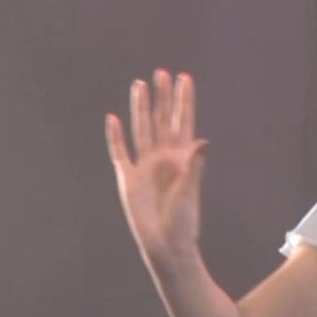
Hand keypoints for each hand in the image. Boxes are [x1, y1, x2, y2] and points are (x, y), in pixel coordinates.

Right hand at [105, 69, 209, 259]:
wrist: (166, 244)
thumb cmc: (184, 221)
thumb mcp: (190, 190)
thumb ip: (194, 165)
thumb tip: (202, 141)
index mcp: (182, 158)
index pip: (183, 121)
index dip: (184, 100)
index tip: (185, 78)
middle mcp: (163, 157)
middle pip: (161, 119)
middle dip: (162, 96)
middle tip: (161, 72)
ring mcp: (145, 166)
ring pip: (141, 129)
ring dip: (140, 108)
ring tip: (140, 84)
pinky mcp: (128, 179)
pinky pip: (120, 153)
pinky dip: (115, 137)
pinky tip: (113, 119)